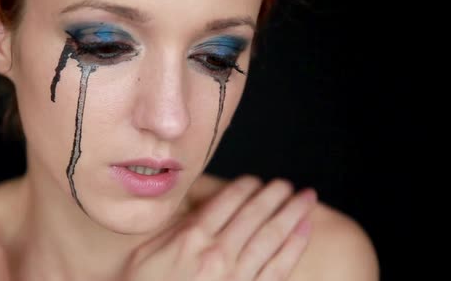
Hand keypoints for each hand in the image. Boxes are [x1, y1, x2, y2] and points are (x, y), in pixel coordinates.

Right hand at [122, 176, 316, 280]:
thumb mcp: (146, 255)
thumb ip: (173, 230)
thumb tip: (195, 211)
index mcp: (192, 238)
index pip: (227, 202)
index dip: (245, 187)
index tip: (255, 180)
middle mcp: (218, 252)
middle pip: (254, 214)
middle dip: (274, 195)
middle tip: (286, 183)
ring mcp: (237, 275)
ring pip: (272, 236)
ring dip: (292, 213)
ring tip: (305, 198)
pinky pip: (279, 267)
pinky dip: (295, 246)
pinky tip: (305, 230)